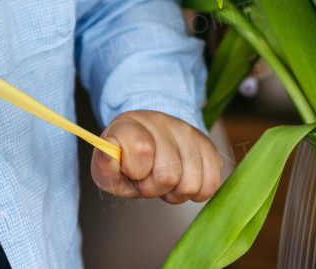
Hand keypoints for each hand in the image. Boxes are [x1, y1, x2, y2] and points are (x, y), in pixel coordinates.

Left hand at [90, 110, 222, 203]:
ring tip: (164, 181)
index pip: (142, 149)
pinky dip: (196, 193)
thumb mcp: (106, 167)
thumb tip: (109, 156)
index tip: (131, 170)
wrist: (148, 141)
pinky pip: (211, 184)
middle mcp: (162, 121)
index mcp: (130, 124)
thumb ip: (104, 166)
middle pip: (168, 175)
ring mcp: (188, 132)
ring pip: (190, 183)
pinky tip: (182, 183)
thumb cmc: (126, 159)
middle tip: (147, 178)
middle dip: (154, 188)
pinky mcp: (208, 146)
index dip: (136, 172)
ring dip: (175, 193)